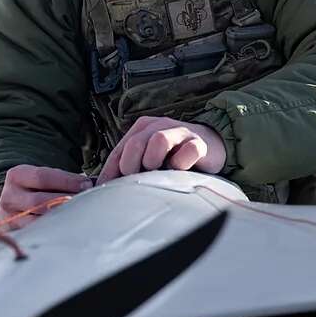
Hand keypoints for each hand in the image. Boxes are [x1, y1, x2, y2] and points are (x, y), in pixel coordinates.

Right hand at [0, 165, 92, 230]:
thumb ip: (61, 179)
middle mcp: (10, 197)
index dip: (67, 181)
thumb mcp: (41, 177)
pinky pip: (38, 235)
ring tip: (81, 215)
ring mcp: (10, 218)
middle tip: (87, 201)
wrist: (11, 205)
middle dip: (67, 201)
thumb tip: (90, 185)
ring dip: (63, 218)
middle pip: (41, 201)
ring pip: (39, 221)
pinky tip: (69, 229)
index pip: (43, 177)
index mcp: (17, 176)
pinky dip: (55, 232)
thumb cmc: (35, 188)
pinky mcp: (15, 234)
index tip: (87, 184)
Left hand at [97, 116, 226, 183]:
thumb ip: (129, 168)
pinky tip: (181, 170)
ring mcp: (180, 132)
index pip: (119, 151)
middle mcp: (159, 126)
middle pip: (135, 143)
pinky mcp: (199, 143)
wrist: (211, 145)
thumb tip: (104, 186)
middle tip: (137, 178)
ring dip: (155, 160)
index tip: (108, 190)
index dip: (111, 172)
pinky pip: (188, 150)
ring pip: (159, 140)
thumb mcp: (148, 159)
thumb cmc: (174, 156)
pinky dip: (182, 163)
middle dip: (131, 165)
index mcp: (142, 129)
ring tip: (160, 171)